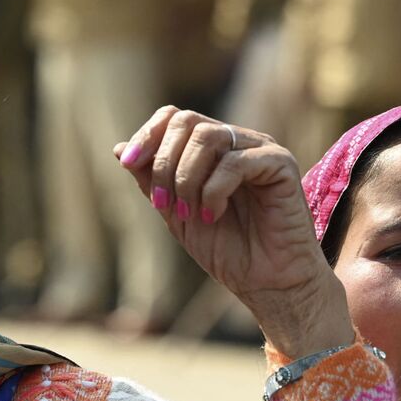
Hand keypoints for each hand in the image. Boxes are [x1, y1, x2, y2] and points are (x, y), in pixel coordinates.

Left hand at [115, 107, 354, 358]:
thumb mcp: (176, 213)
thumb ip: (152, 180)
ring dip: (186, 178)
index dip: (147, 136)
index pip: (175, 117)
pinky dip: (214, 190)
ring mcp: (261, 150)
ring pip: (208, 136)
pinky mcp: (281, 164)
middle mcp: (238, 142)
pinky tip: (214, 215)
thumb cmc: (228, 251)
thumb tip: (119, 149)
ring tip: (190, 214)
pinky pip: (236, 162)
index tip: (128, 163)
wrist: (267, 283)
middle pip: (187, 121)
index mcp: (214, 150)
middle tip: (162, 202)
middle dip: (164, 161)